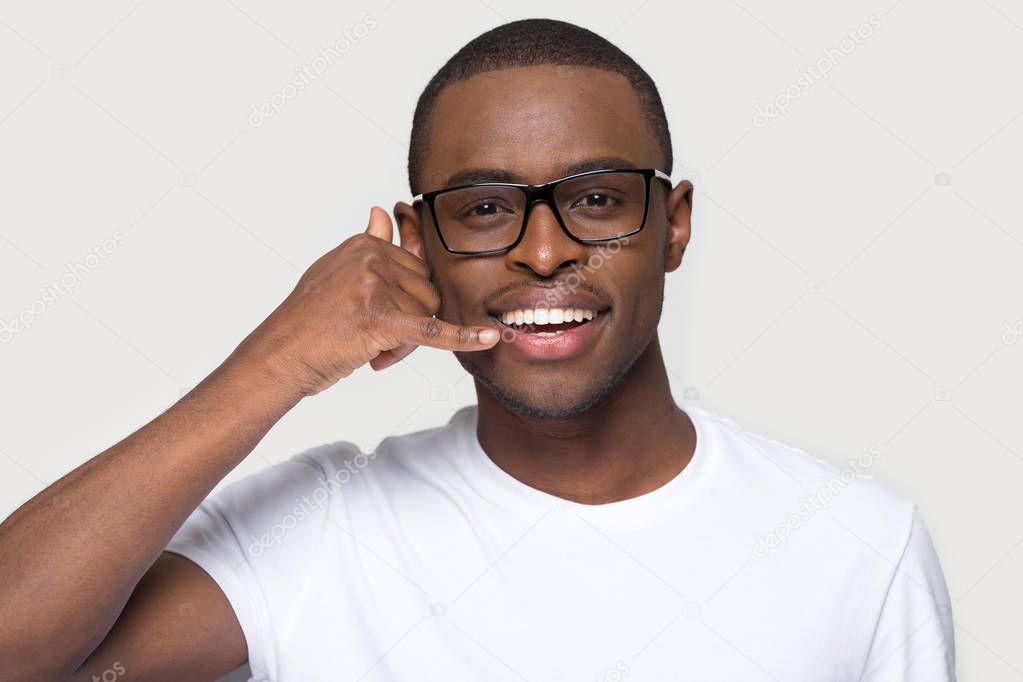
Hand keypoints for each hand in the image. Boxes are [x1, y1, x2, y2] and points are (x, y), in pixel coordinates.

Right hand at [234, 206, 498, 396]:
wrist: (279, 357)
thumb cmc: (308, 322)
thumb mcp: (335, 272)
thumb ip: (368, 244)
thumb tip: (383, 211)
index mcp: (364, 245)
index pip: (416, 271)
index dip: (404, 301)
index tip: (379, 316)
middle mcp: (371, 258)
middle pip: (427, 292)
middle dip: (409, 322)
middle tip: (371, 342)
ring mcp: (376, 286)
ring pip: (426, 316)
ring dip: (404, 344)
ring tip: (368, 351)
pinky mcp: (381, 318)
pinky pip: (433, 331)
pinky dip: (463, 337)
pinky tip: (490, 338)